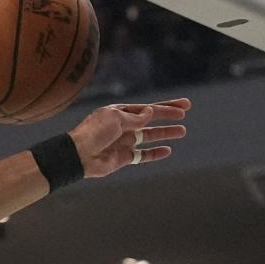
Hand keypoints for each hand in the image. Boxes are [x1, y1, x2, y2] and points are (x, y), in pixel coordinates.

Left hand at [68, 98, 190, 178]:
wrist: (79, 155)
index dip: (165, 107)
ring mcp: (123, 141)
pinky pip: (143, 155)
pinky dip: (154, 153)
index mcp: (118, 113)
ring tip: (182, 131)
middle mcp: (122, 126)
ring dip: (165, 133)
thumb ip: (135, 117)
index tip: (184, 106)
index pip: (146, 108)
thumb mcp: (116, 119)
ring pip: (149, 136)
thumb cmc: (94, 133)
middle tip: (185, 113)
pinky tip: (167, 151)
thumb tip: (150, 112)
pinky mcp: (123, 157)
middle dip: (168, 116)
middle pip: (150, 120)